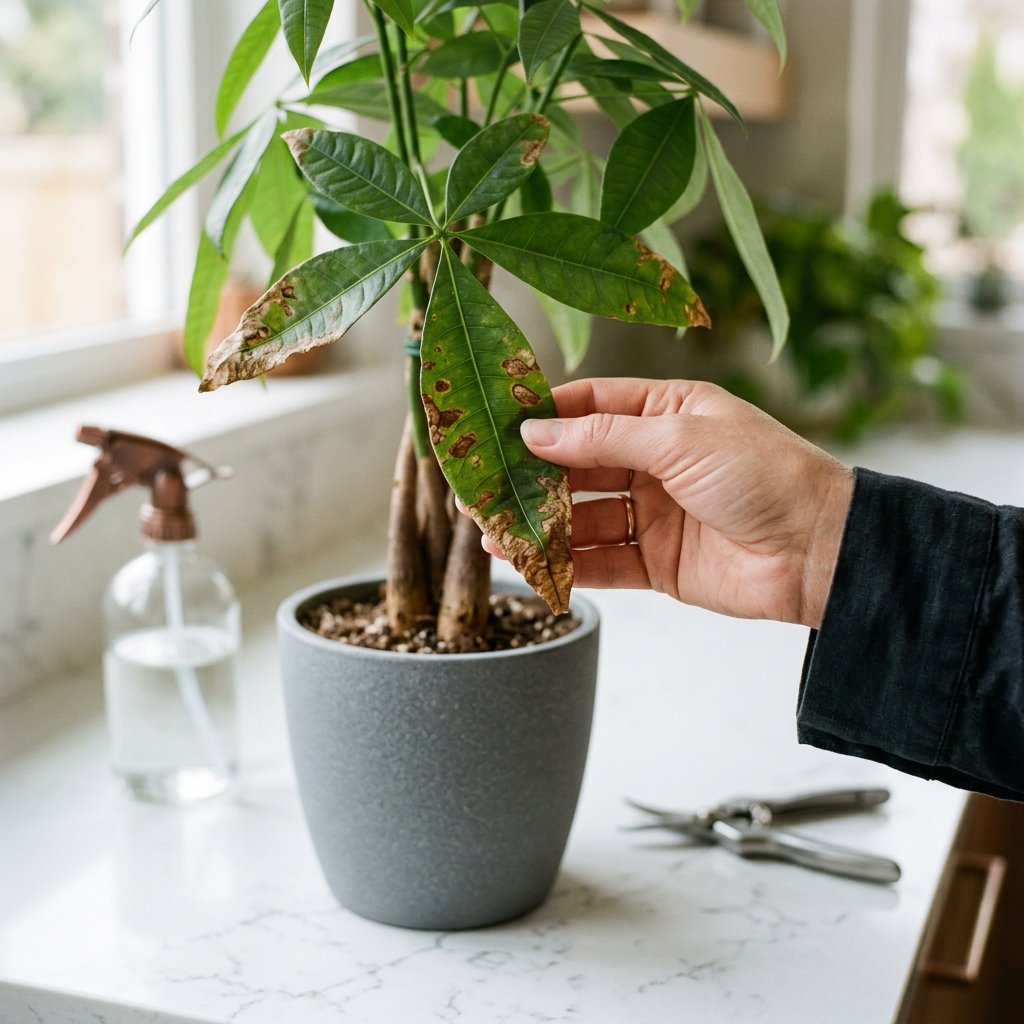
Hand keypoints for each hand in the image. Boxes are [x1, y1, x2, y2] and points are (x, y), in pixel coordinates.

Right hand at [510, 378, 852, 628]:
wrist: (820, 549)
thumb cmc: (766, 473)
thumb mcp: (680, 438)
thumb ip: (603, 438)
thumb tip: (535, 432)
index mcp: (666, 413)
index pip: (589, 406)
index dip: (542, 416)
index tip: (494, 426)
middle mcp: (655, 460)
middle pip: (576, 465)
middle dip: (530, 477)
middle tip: (480, 487)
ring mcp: (654, 513)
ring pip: (581, 518)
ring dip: (539, 525)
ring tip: (492, 531)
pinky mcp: (658, 562)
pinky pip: (602, 562)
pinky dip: (567, 565)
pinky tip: (529, 563)